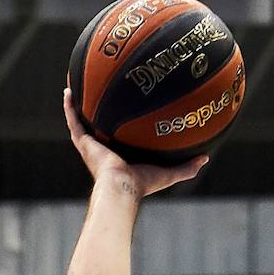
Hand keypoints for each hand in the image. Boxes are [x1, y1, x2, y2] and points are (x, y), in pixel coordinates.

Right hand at [63, 87, 207, 197]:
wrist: (122, 187)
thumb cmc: (143, 184)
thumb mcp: (168, 173)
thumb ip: (186, 167)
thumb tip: (205, 158)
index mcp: (119, 156)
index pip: (119, 138)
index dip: (120, 126)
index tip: (124, 111)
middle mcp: (103, 149)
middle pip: (99, 126)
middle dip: (99, 112)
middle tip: (101, 94)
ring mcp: (91, 145)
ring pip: (82, 121)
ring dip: (79, 105)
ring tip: (76, 86)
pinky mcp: (83, 142)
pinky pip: (74, 121)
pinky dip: (70, 107)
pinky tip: (68, 90)